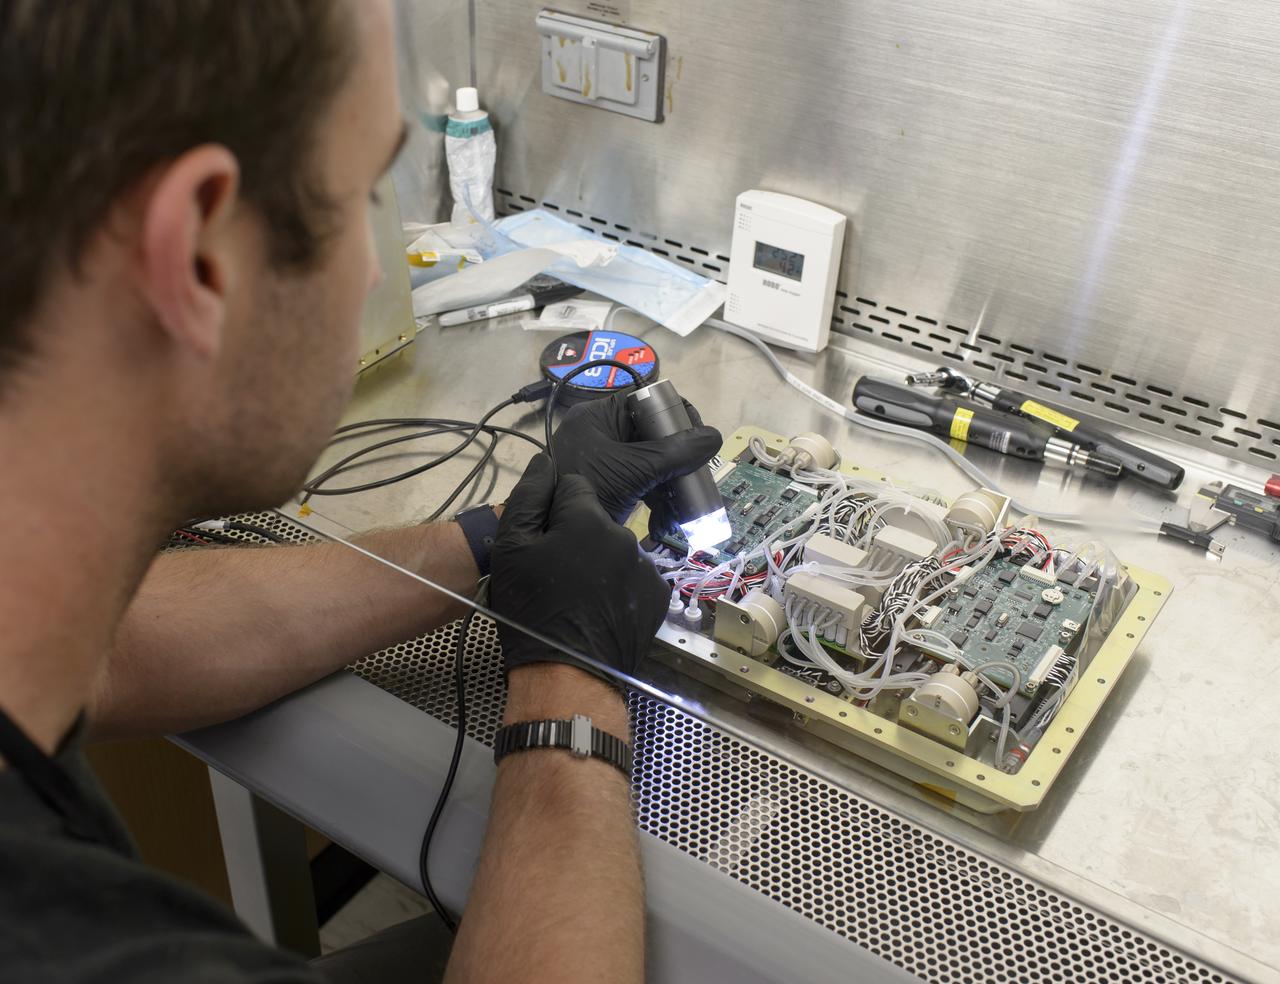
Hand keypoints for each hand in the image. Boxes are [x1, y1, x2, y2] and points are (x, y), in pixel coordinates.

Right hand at [490, 453, 669, 680]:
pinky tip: (600, 609)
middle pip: (597, 520)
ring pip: (616, 549)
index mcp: (589, 519)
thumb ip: (530, 497)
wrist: (568, 674)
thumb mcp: (512, 549)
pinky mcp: (657, 597)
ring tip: (577, 596)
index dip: (555, 508)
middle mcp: (625, 537)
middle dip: (579, 536)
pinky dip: (620, 587)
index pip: (574, 487)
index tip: (544, 536)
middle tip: (557, 572)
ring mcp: (646, 568)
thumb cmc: (533, 610)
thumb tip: (546, 463)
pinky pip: (634, 578)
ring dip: (600, 562)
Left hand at [551, 390, 721, 534]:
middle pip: (656, 437)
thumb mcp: (631, 471)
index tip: (698, 445)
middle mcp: (605, 431)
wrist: (552, 540)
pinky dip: (658, 503)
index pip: (650, 402)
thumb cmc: (586, 490)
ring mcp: (609, 459)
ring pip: (653, 464)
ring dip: (671, 491)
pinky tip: (665, 524)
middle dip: (678, 467)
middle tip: (694, 487)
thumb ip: (674, 454)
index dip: (679, 420)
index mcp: (601, 415)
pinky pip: (644, 483)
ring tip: (679, 518)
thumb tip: (713, 437)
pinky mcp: (613, 483)